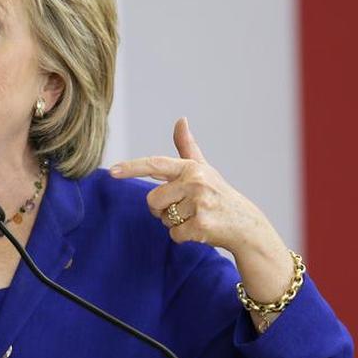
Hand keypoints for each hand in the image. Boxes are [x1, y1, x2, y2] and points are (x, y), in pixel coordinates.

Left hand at [110, 118, 267, 251]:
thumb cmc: (219, 194)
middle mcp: (195, 183)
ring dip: (175, 223)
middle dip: (161, 209)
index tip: (112, 171)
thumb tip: (180, 120)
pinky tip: (201, 230)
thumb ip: (187, 147)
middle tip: (184, 208)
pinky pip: (174, 235)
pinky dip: (183, 237)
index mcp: (192, 168)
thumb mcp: (203, 168)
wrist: (245, 224)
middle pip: (152, 200)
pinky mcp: (201, 226)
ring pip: (163, 219)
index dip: (132, 167)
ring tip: (197, 217)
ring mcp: (199, 204)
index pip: (156, 164)